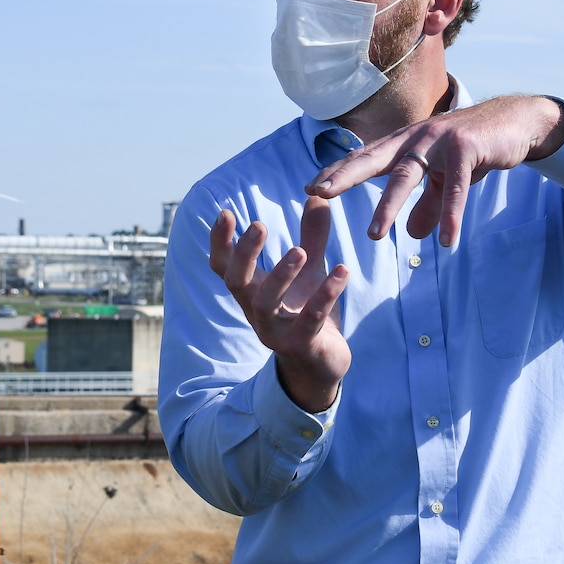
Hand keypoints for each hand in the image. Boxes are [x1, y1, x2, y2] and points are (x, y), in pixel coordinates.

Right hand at [209, 196, 349, 413]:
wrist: (321, 366)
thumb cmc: (308, 314)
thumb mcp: (310, 273)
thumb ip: (312, 236)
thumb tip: (317, 197)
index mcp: (253, 292)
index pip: (224, 266)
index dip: (220, 242)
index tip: (224, 212)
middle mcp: (257, 311)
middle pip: (236, 282)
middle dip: (244, 254)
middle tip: (258, 225)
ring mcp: (276, 331)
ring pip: (266, 304)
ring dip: (281, 275)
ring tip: (300, 250)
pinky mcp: (302, 345)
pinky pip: (310, 320)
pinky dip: (325, 295)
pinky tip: (342, 271)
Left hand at [307, 94, 563, 246]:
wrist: (514, 123)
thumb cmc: (472, 150)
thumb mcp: (444, 181)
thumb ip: (428, 206)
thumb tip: (412, 235)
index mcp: (403, 144)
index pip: (363, 158)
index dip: (337, 172)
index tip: (309, 190)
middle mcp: (414, 139)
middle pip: (372, 159)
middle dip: (343, 177)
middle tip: (317, 195)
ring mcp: (439, 140)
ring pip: (406, 175)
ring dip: (389, 205)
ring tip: (374, 235)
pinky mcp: (466, 147)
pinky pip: (454, 187)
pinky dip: (449, 214)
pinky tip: (446, 241)